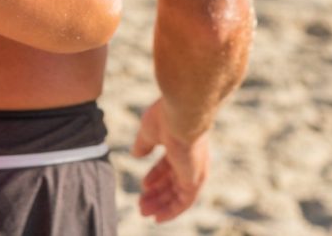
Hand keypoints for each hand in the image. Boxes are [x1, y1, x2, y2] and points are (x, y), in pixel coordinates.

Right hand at [132, 98, 209, 221]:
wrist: (182, 113)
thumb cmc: (166, 116)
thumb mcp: (149, 131)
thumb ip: (144, 144)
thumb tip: (136, 154)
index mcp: (181, 144)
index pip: (169, 165)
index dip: (155, 176)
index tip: (144, 185)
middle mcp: (191, 159)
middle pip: (173, 181)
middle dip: (157, 193)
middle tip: (141, 203)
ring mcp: (194, 169)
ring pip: (178, 193)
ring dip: (161, 204)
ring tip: (143, 211)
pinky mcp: (195, 180)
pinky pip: (185, 202)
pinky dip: (172, 211)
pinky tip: (158, 218)